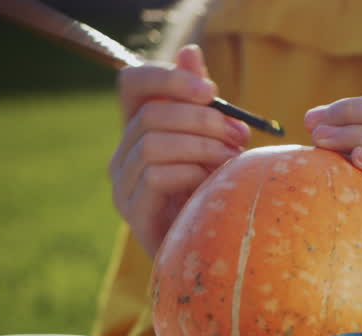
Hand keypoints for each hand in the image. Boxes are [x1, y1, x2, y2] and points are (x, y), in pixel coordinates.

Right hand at [109, 45, 250, 256]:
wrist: (215, 257)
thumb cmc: (217, 196)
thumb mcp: (215, 143)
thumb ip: (201, 103)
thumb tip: (190, 52)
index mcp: (138, 131)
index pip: (132, 84)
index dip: (167, 78)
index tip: (211, 91)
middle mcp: (122, 156)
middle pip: (151, 115)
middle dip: (203, 120)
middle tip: (239, 135)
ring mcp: (123, 186)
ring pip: (154, 144)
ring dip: (202, 147)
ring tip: (230, 163)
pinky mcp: (135, 213)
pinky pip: (156, 176)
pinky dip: (190, 173)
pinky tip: (211, 185)